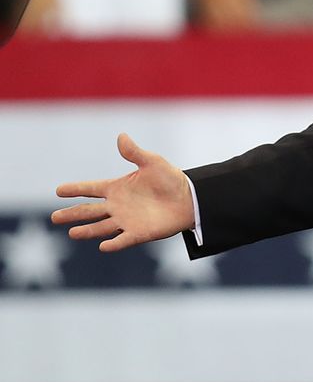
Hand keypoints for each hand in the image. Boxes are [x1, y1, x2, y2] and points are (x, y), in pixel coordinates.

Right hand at [51, 133, 194, 251]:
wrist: (190, 198)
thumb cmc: (170, 179)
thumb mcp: (152, 162)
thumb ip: (135, 153)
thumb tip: (121, 136)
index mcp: (117, 188)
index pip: (90, 188)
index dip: (75, 189)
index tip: (58, 190)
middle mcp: (117, 206)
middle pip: (89, 211)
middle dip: (72, 214)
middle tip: (54, 217)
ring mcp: (126, 220)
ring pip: (101, 227)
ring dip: (87, 230)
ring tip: (71, 233)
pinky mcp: (139, 233)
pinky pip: (123, 239)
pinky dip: (114, 243)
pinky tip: (103, 246)